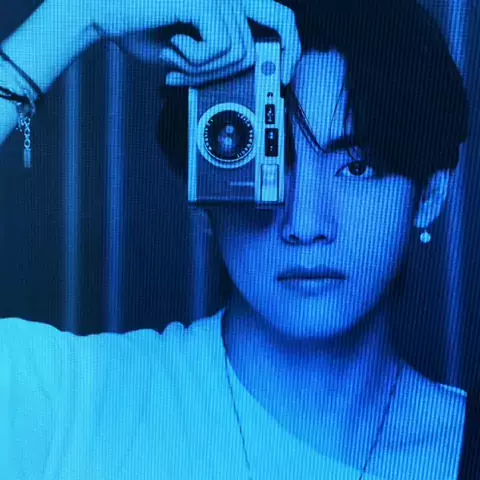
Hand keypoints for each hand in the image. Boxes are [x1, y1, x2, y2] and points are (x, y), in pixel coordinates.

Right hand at [88, 0, 301, 85]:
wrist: (101, 13)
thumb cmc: (139, 30)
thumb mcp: (187, 54)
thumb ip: (216, 60)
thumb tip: (242, 80)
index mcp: (227, 4)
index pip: (279, 19)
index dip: (290, 48)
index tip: (284, 76)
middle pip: (254, 48)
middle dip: (223, 75)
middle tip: (187, 77)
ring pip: (237, 54)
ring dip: (203, 70)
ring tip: (174, 59)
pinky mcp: (203, 0)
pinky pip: (220, 49)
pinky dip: (195, 61)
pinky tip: (173, 47)